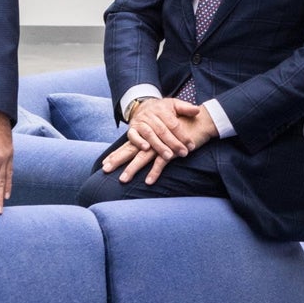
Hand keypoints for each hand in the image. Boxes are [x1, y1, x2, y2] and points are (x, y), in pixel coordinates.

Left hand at [102, 98, 216, 186]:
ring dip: (132, 169)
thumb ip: (156, 139)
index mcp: (148, 137)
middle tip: (105, 169)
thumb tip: (146, 147)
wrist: (199, 121)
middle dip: (117, 160)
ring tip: (123, 180)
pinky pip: (162, 162)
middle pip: (131, 151)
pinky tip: (148, 181)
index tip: (104, 163)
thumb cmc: (183, 126)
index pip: (129, 146)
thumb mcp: (166, 132)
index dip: (117, 154)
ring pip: (143, 158)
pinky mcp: (172, 150)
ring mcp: (161, 145)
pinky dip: (155, 172)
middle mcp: (151, 140)